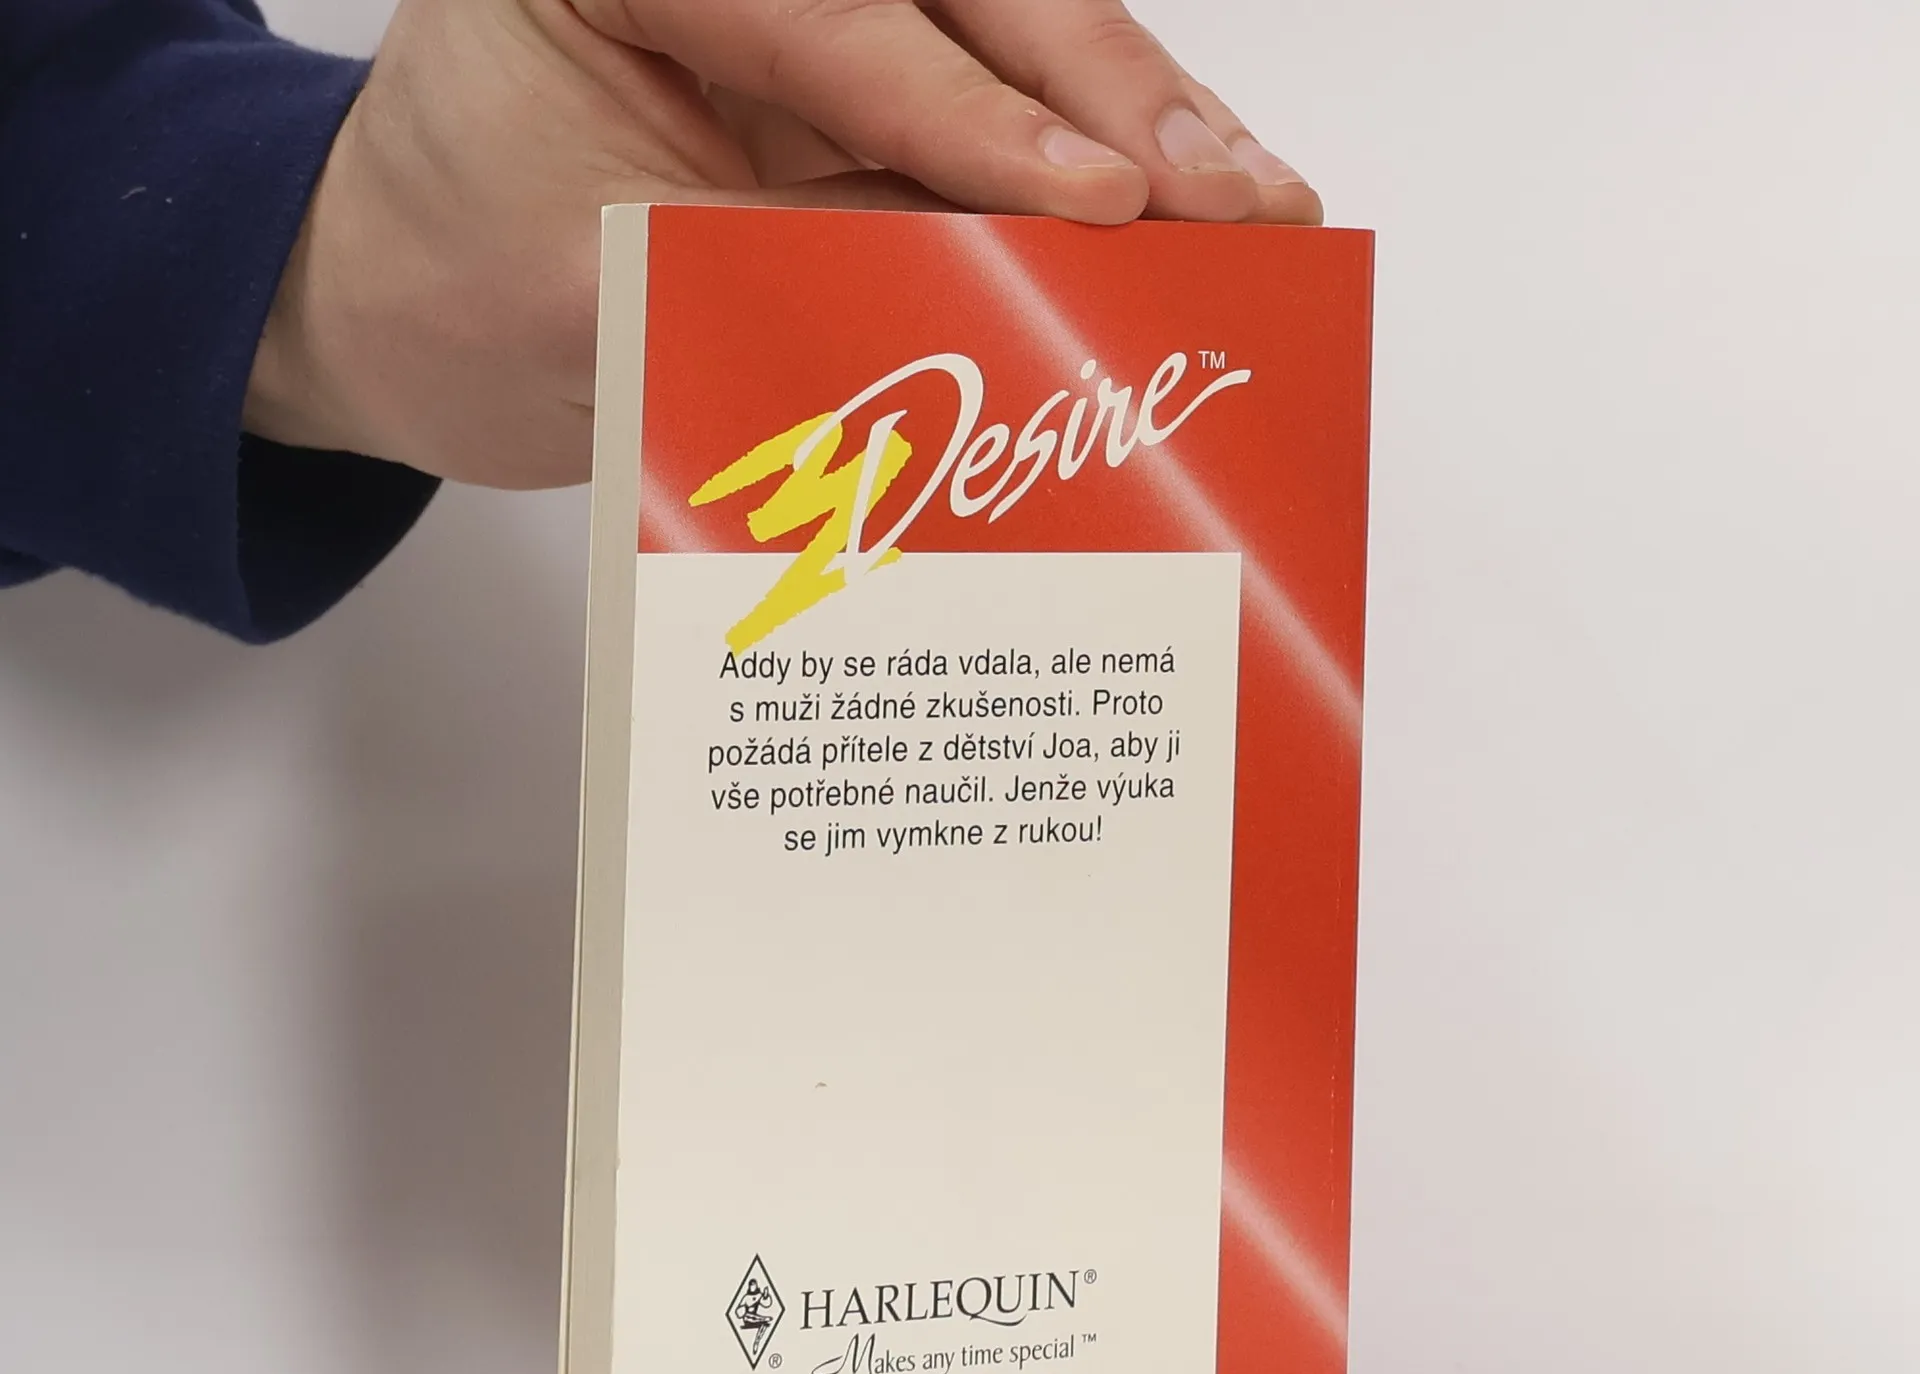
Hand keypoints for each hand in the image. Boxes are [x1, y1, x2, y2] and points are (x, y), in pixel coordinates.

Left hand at [246, 0, 1321, 489]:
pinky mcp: (845, 86)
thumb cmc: (452, 287)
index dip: (977, 119)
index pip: (830, 11)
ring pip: (1003, 38)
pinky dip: (1082, 173)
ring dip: (1135, 124)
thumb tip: (1006, 287)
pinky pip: (988, 116)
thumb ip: (798, 270)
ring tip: (1252, 200)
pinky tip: (1180, 207)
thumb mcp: (606, 290)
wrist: (405, 323)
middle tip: (1231, 190)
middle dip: (1107, 99)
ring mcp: (798, 13)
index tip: (1102, 204)